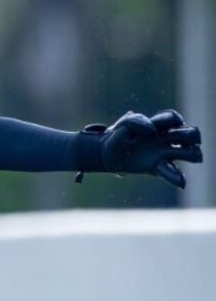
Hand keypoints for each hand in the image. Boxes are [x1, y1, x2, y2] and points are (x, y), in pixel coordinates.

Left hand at [81, 110, 201, 188]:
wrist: (107, 154)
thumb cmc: (117, 135)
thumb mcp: (123, 124)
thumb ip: (136, 121)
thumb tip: (152, 130)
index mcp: (156, 125)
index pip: (172, 118)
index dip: (174, 119)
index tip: (168, 124)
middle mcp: (164, 139)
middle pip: (188, 135)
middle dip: (191, 136)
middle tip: (185, 141)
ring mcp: (163, 154)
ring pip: (188, 154)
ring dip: (192, 154)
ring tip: (193, 156)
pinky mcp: (157, 167)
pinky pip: (171, 173)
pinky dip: (177, 177)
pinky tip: (181, 183)